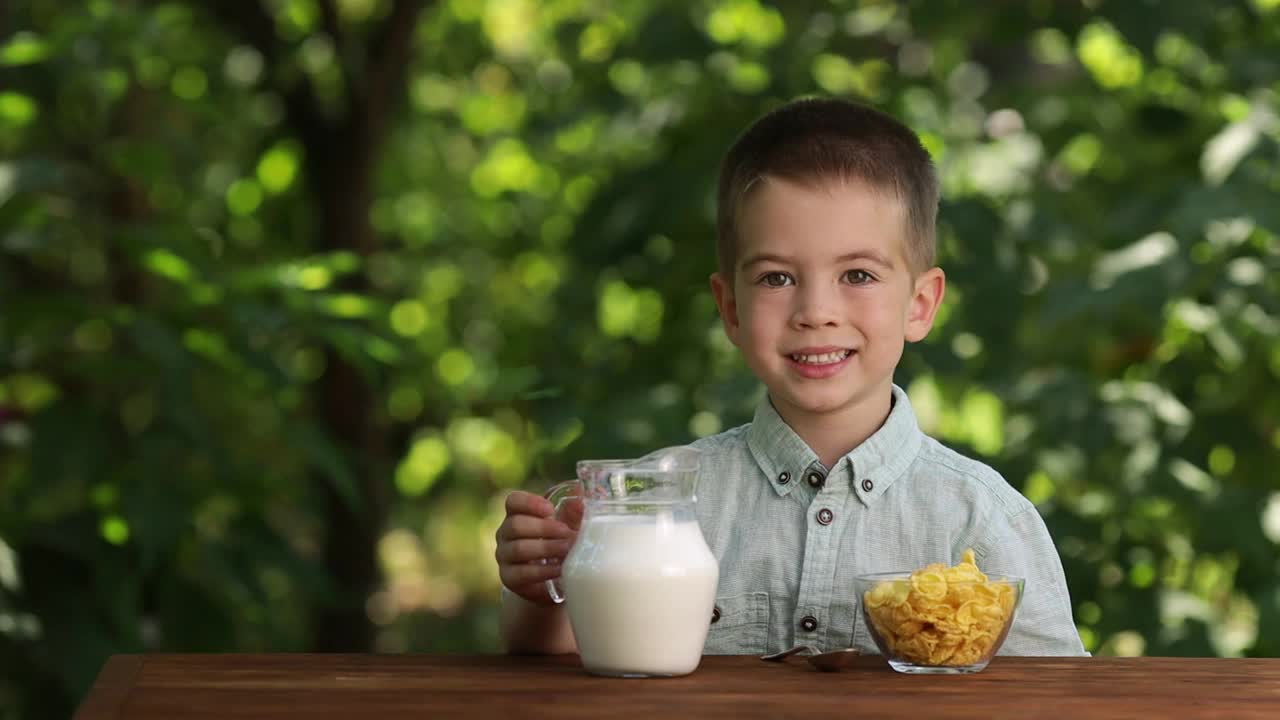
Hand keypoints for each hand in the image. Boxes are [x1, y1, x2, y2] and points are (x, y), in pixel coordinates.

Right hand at [494, 489, 581, 604]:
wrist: (551, 581)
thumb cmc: (558, 545)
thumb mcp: (567, 527)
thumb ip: (573, 512)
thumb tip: (581, 492)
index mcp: (517, 515)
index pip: (513, 501)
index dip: (530, 503)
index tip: (551, 510)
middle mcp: (505, 534)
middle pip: (515, 525)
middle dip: (544, 528)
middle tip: (567, 532)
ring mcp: (504, 556)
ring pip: (518, 548)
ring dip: (546, 548)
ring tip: (566, 550)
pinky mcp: (509, 578)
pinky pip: (522, 573)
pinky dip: (543, 571)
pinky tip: (559, 570)